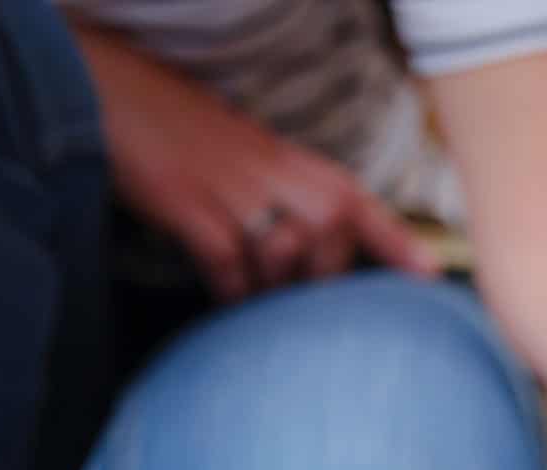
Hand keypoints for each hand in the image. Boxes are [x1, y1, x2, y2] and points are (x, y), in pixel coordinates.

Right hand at [72, 23, 438, 301]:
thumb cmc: (192, 137)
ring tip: (247, 287)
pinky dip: (229, 295)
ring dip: (265, 292)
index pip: (363, 211)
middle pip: (326, 255)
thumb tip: (325, 262)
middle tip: (283, 289)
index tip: (432, 278)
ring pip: (280, 270)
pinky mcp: (196, 213)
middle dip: (310, 285)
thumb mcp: (261, 159)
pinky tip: (223, 295)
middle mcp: (283, 179)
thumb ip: (300, 203)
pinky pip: (230, 275)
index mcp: (303, 167)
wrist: (114, 96)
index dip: (400, 246)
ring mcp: (240, 196)